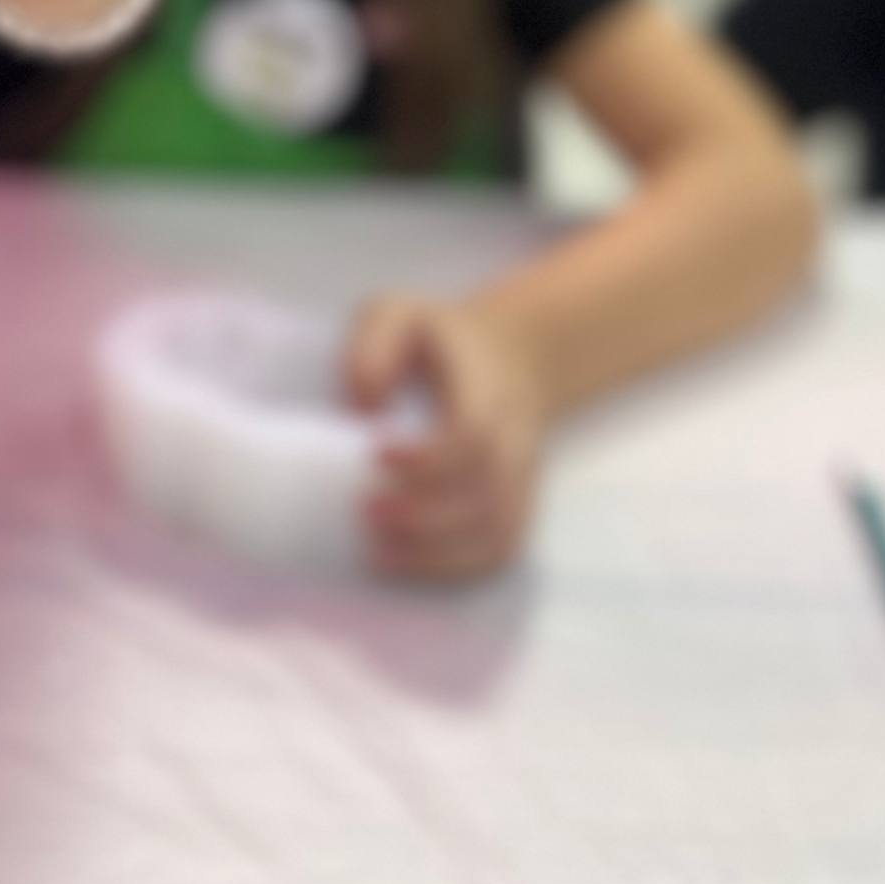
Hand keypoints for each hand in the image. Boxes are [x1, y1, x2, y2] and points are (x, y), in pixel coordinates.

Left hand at [347, 293, 548, 581]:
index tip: (374, 453)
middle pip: (485, 494)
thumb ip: (373, 345)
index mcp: (487, 388)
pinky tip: (406, 563)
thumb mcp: (397, 314)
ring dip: (436, 553)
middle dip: (424, 517)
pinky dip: (456, 569)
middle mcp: (514, 439)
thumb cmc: (439, 339)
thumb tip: (362, 403)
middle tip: (365, 512)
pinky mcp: (518, 504)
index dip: (428, 458)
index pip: (472, 435)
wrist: (513, 357)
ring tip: (377, 550)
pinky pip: (499, 551)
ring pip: (496, 533)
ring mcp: (522, 477)